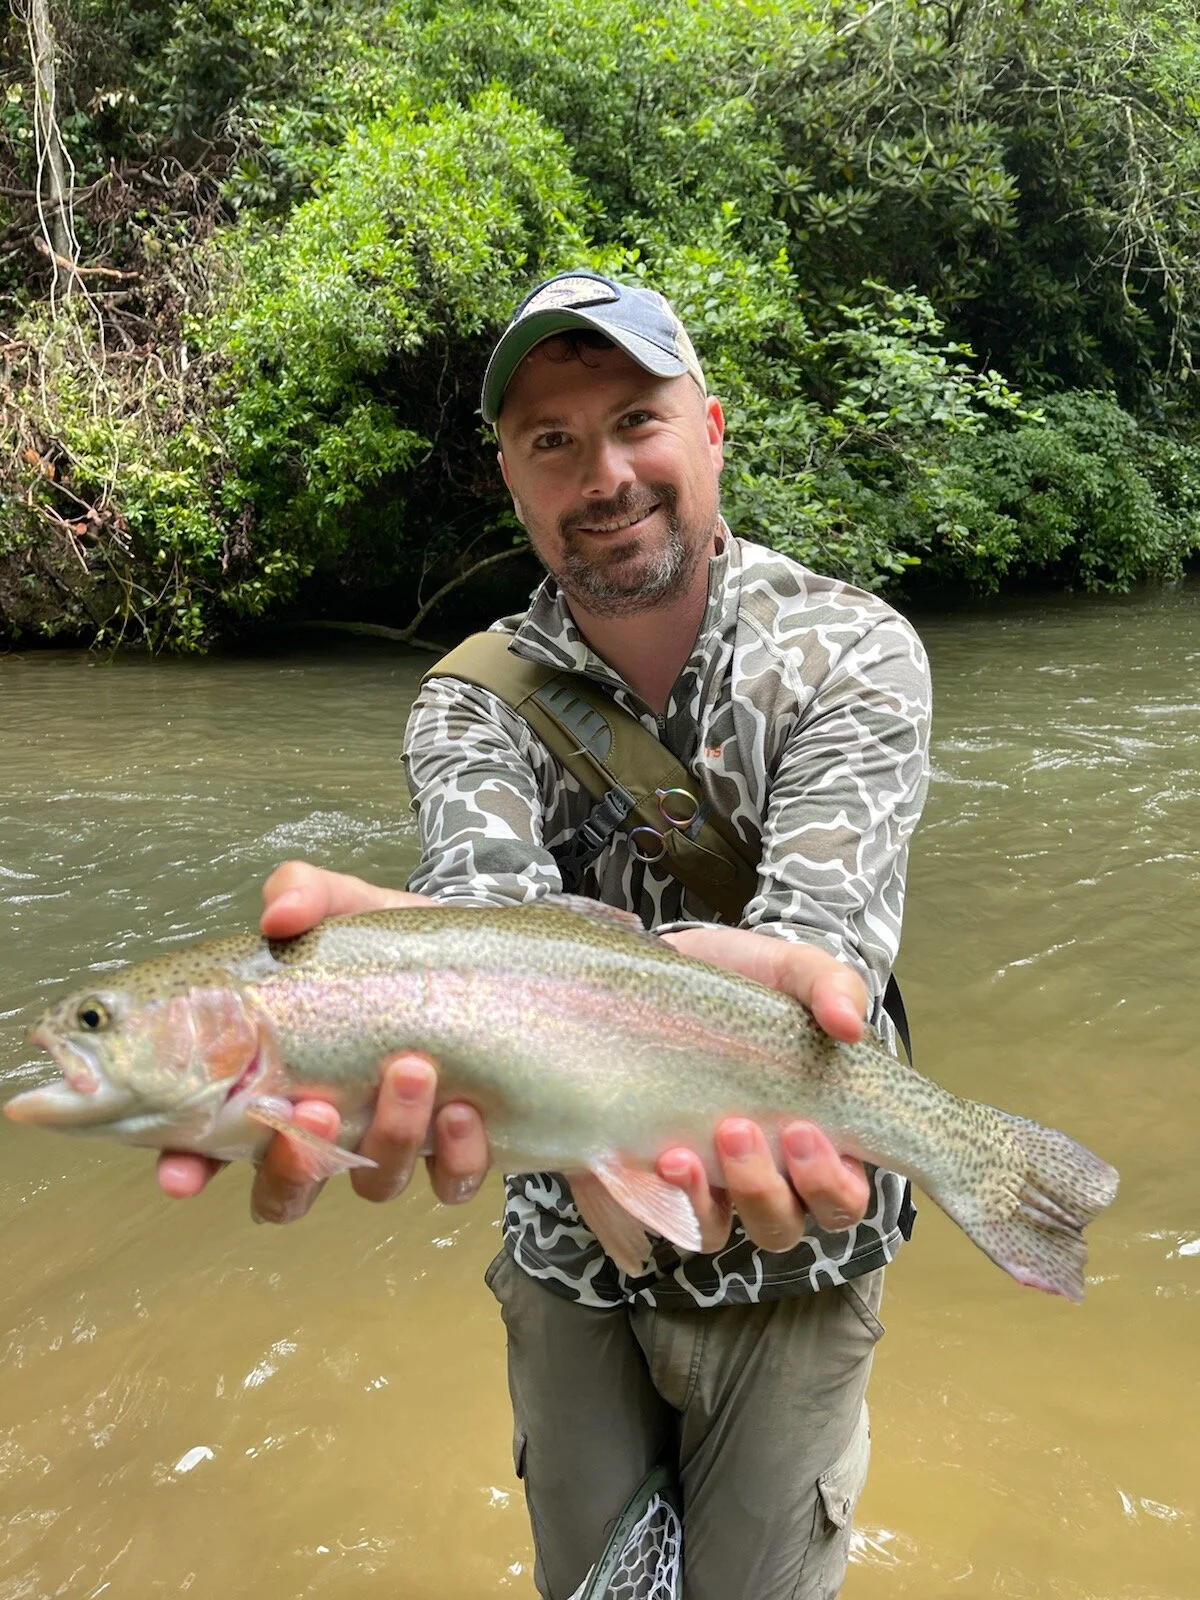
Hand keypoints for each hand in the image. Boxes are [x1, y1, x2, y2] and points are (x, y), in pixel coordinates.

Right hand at [155, 860, 490, 1218]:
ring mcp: (388, 1145)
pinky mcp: (454, 1152)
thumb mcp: (343, 904)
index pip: (207, 1145)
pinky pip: (448, 1184)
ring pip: (371, 1184)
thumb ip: (301, 894)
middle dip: (294, 1166)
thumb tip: (279, 914)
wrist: (480, 950)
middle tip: (317, 1106)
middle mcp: (324, 1128)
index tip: (182, 1174)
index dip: (187, 1169)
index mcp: (273, 1080)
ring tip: (412, 1070)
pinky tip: (462, 1111)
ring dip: (388, 1138)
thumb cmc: (388, 942)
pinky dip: (454, 1159)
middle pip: (284, 1191)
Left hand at [654, 926, 872, 1252]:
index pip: (844, 1194)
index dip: (833, 1184)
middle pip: (783, 1224)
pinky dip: (669, 1199)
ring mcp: (711, 1180)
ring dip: (710, 1198)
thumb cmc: (746, 982)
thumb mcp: (793, 971)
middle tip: (739, 1128)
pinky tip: (660, 1157)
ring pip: (722, 1230)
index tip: (804, 1130)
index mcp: (817, 1138)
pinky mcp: (657, 1178)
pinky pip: (667, 1216)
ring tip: (684, 1151)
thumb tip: (849, 1026)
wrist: (665, 965)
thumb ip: (831, 987)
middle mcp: (769, 1173)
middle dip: (765, 1189)